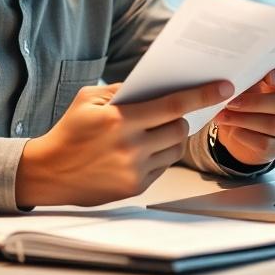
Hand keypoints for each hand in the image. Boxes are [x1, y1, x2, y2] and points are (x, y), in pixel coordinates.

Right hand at [16, 79, 233, 206]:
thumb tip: (154, 87)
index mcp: (120, 120)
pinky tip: (141, 149)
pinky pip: (163, 166)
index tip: (225, 86)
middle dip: (180, 117)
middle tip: (173, 112)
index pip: (173, 105)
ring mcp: (134, 170)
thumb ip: (122, 91)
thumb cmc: (69, 131)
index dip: (202, 95)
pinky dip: (158, 155)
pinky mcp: (135, 188)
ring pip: (174, 148)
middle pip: (179, 128)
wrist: (49, 173)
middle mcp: (131, 147)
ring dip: (171, 137)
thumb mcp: (88, 99)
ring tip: (154, 131)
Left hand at [214, 63, 274, 166]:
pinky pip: (265, 143)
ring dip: (244, 120)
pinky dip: (246, 136)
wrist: (244, 126)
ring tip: (223, 116)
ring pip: (273, 125)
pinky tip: (232, 130)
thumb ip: (252, 74)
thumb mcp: (253, 81)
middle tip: (231, 102)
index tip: (267, 76)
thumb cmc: (252, 96)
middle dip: (255, 103)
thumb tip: (236, 73)